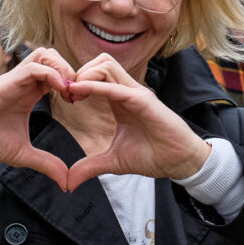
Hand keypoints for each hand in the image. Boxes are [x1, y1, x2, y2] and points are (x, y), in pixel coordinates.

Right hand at [0, 48, 73, 189]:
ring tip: (69, 90)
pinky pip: (34, 67)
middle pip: (52, 56)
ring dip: (62, 68)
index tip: (77, 102)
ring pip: (44, 54)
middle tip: (77, 93)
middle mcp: (23, 82)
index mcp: (29, 93)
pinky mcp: (7, 82)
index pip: (56, 74)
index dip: (72, 83)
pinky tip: (60, 91)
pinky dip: (51, 74)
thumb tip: (66, 182)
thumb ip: (47, 164)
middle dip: (70, 70)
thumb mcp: (24, 154)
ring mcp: (15, 80)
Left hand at [64, 54, 210, 191]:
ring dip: (85, 75)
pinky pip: (115, 87)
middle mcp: (127, 91)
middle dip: (79, 73)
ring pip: (106, 65)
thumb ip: (90, 167)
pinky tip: (79, 92)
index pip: (96, 75)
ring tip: (74, 94)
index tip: (65, 98)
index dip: (77, 81)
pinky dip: (95, 87)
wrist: (178, 163)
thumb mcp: (113, 162)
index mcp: (119, 100)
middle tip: (68, 94)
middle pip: (99, 62)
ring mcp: (136, 93)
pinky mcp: (143, 101)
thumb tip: (69, 182)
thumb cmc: (152, 156)